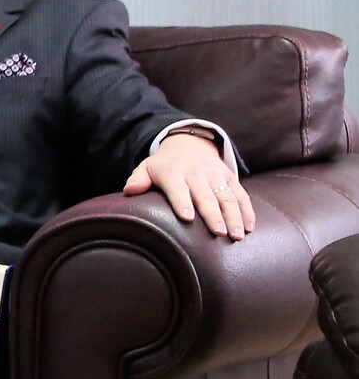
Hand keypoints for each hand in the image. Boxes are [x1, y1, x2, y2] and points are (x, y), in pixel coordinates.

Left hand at [123, 130, 254, 239]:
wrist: (188, 142)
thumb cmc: (164, 165)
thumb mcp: (147, 168)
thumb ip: (138, 179)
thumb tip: (129, 190)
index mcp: (173, 173)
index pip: (177, 189)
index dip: (182, 202)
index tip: (187, 217)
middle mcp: (196, 174)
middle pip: (206, 196)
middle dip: (213, 215)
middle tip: (219, 233)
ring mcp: (215, 175)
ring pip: (227, 197)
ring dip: (234, 216)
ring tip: (237, 236)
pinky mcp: (230, 177)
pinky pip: (241, 194)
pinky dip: (247, 210)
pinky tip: (249, 227)